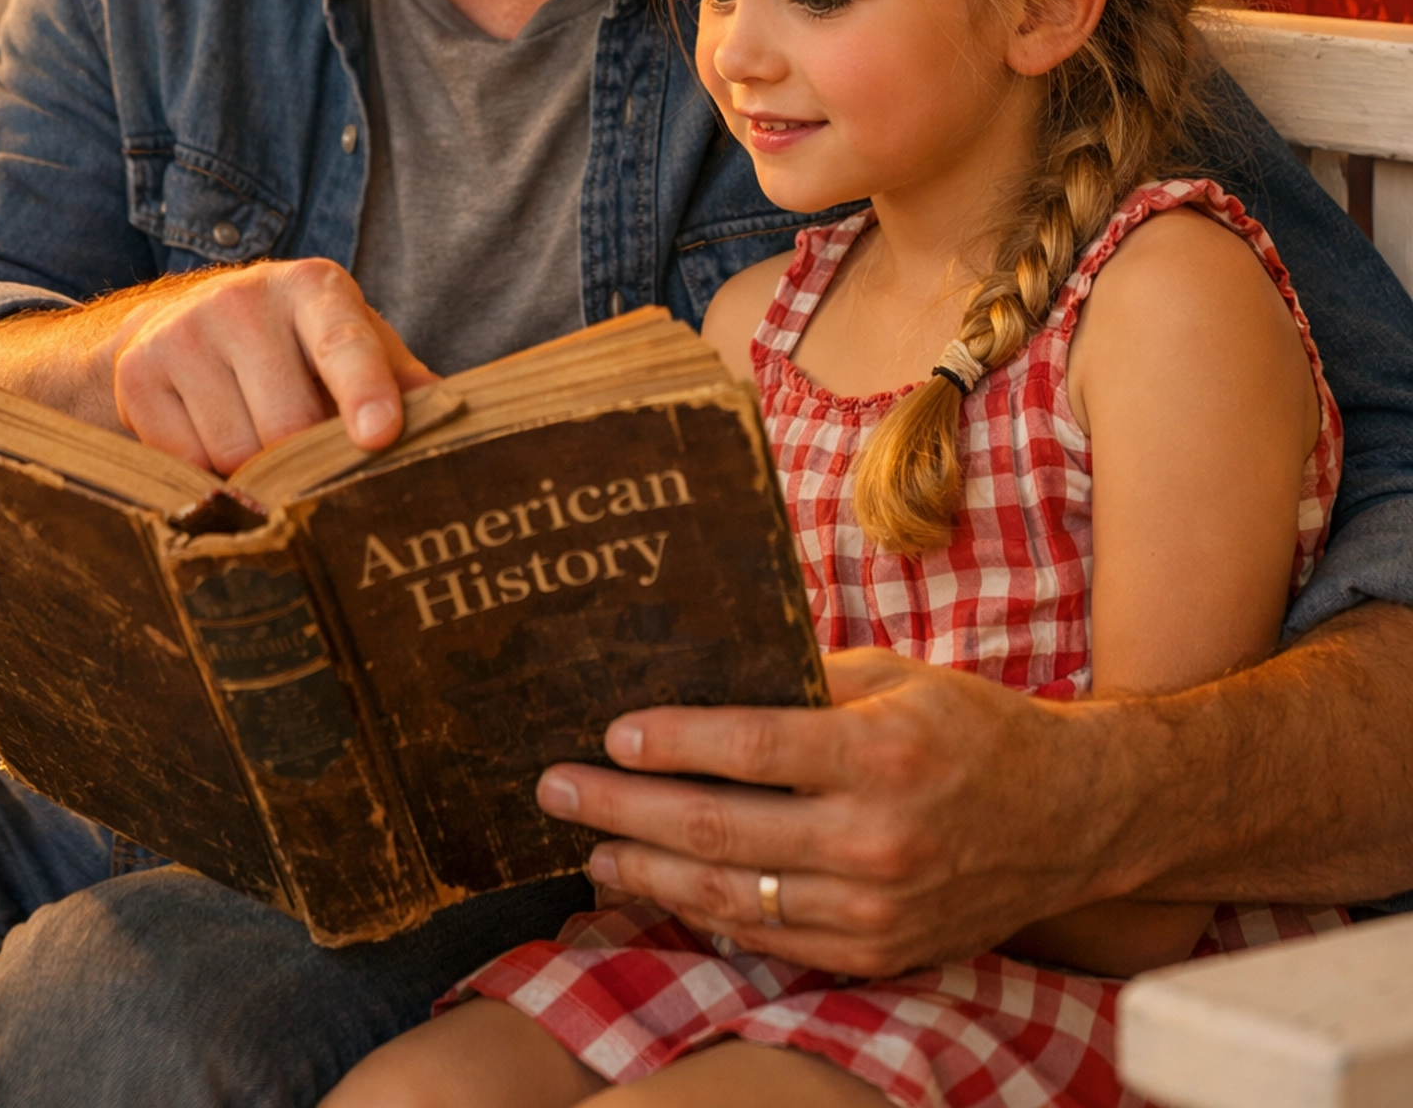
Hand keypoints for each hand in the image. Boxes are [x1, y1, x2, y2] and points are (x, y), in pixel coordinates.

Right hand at [108, 259, 435, 473]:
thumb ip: (400, 376)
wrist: (181, 322)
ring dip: (254, 472)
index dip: (364, 391)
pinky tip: (211, 438)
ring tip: (257, 437)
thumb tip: (451, 412)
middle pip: (287, 424)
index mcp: (315, 289)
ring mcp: (184, 334)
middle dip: (304, 459)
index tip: (379, 435)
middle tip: (308, 455)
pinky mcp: (139, 374)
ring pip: (234, 453)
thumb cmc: (294, 343)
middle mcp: (244, 300)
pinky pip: (185, 465)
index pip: (343, 343)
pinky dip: (206, 474)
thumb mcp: (353, 340)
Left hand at [537, 650, 1125, 975]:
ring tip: (592, 850)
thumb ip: (808, 683)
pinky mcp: (879, 952)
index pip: (747, 746)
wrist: (1072, 816)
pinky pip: (774, 941)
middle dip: (622, 811)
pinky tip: (665, 892)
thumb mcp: (897, 677)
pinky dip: (711, 916)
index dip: (669, 743)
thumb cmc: (974, 727)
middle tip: (556, 790)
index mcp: (880, 752)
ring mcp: (877, 907)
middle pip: (718, 831)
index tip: (609, 734)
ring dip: (648, 876)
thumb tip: (711, 676)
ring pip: (733, 899)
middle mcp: (875, 838)